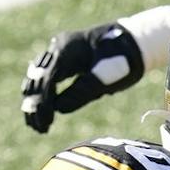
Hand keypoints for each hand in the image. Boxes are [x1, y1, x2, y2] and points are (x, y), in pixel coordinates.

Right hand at [21, 21, 144, 132]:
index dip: (43, 101)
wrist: (135, 40)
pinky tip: (44, 116)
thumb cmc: (124, 57)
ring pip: (35, 79)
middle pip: (36, 78)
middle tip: (41, 129)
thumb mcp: (108, 75)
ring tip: (39, 127)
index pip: (46, 78)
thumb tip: (58, 108)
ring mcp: (58, 53)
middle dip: (35, 105)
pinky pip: (44, 79)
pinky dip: (41, 97)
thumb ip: (84, 90)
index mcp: (67, 49)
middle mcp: (57, 48)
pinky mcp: (62, 61)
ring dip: (34, 102)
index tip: (46, 122)